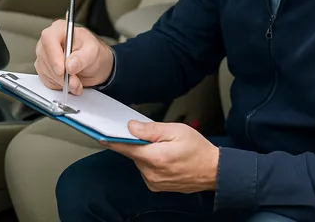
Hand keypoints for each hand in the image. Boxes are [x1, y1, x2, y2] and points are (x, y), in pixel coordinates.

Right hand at [34, 19, 113, 93]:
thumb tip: (70, 65)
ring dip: (62, 82)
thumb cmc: (93, 52)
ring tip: (76, 82)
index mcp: (60, 29)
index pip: (49, 38)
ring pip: (45, 71)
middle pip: (45, 57)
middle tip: (75, 80)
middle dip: (61, 74)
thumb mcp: (93, 52)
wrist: (94, 66)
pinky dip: (58, 85)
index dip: (53, 54)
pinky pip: (46, 80)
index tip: (62, 69)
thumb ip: (83, 58)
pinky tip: (69, 82)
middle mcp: (49, 41)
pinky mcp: (44, 68)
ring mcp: (45, 55)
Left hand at [103, 121, 218, 192]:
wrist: (212, 171)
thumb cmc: (198, 150)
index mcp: (155, 157)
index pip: (126, 147)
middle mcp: (151, 173)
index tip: (101, 135)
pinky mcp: (156, 186)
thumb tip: (132, 127)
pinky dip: (151, 162)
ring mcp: (153, 182)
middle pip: (133, 153)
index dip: (113, 140)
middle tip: (156, 137)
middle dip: (139, 143)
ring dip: (146, 153)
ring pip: (139, 161)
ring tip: (165, 148)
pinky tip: (165, 158)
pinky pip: (146, 170)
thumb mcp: (176, 131)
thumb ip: (152, 129)